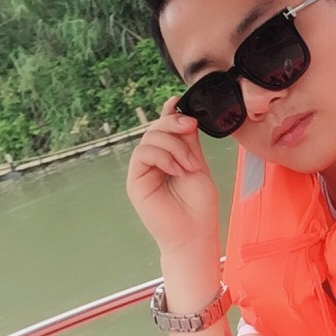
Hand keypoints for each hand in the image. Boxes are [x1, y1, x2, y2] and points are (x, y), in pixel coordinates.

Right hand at [126, 96, 219, 255]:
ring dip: (174, 146)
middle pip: (155, 129)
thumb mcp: (198, 165)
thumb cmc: (200, 206)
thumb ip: (189, 143)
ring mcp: (143, 171)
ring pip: (149, 138)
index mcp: (170, 157)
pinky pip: (143, 154)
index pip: (165, 129)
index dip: (169, 113)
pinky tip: (177, 170)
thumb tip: (184, 115)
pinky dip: (163, 156)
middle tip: (190, 128)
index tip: (178, 101)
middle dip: (173, 123)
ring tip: (189, 166)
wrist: (195, 234)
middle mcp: (154, 162)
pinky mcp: (135, 181)